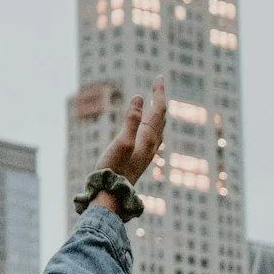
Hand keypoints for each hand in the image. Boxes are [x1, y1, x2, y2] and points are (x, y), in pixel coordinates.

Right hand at [96, 81, 167, 200]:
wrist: (111, 196)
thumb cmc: (113, 170)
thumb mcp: (121, 142)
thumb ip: (131, 120)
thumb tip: (139, 97)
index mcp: (149, 138)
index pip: (159, 109)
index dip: (159, 92)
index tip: (159, 77)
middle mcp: (151, 144)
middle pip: (161, 117)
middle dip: (160, 98)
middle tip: (157, 83)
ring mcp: (147, 152)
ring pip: (158, 126)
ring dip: (157, 111)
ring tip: (154, 100)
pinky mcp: (140, 157)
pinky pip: (151, 135)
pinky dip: (151, 123)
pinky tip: (146, 125)